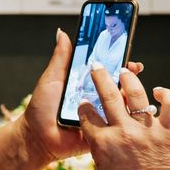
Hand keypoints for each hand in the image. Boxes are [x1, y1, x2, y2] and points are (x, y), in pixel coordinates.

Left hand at [17, 29, 142, 163]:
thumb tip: (62, 33)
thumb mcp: (52, 78)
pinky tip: (127, 112)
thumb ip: (61, 57)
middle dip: (130, 78)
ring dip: (129, 97)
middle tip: (133, 69)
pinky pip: (117, 126)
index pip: (108, 71)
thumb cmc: (42, 108)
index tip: (127, 57)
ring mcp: (101, 116)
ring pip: (122, 105)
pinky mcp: (102, 134)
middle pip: (119, 86)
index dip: (119, 63)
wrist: (37, 137)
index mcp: (87, 84)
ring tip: (128, 89)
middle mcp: (96, 99)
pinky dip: (124, 119)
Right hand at [78, 65, 169, 169]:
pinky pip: (169, 106)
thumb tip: (99, 129)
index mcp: (101, 143)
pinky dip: (165, 94)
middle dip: (99, 77)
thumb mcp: (100, 169)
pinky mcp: (167, 134)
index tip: (84, 99)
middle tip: (97, 67)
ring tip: (124, 71)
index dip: (84, 105)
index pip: (87, 114)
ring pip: (135, 94)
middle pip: (106, 95)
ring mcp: (146, 131)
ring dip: (128, 78)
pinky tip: (158, 90)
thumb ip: (98, 145)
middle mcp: (122, 132)